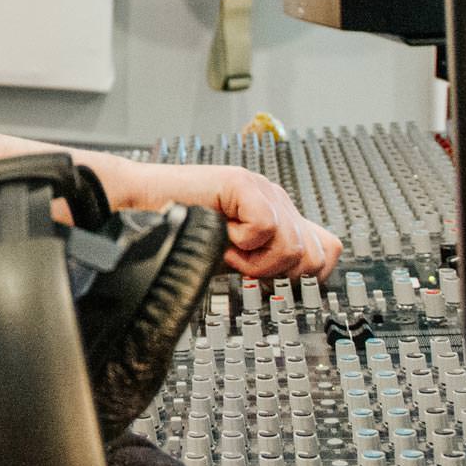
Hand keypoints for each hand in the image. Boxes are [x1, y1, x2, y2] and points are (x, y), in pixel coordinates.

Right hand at [116, 163, 340, 280]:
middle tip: (242, 265)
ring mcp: (262, 189)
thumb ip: (269, 263)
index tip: (272, 280)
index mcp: (278, 215)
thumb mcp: (236, 258)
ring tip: (227, 250)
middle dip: (276, 272)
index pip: (326, 249)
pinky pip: (265, 228)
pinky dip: (240, 243)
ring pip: (291, 246)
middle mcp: (275, 199)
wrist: (139, 208)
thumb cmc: (181, 232)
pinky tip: (220, 234)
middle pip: (313, 255)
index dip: (306, 274)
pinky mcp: (244, 184)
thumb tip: (304, 280)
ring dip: (254, 260)